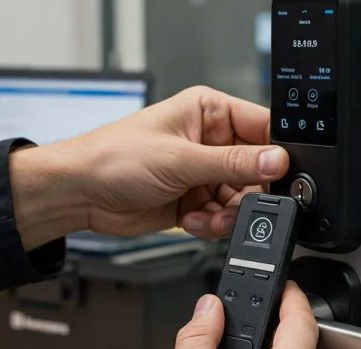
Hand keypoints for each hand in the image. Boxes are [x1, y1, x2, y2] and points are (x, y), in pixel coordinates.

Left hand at [10, 86, 288, 249]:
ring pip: (242, 198)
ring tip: (205, 215)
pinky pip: (223, 216)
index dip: (275, 152)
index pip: (262, 126)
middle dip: (248, 193)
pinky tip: (191, 219)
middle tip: (234, 203)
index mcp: (209, 113)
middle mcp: (210, 141)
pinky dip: (211, 224)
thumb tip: (277, 160)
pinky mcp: (195, 200)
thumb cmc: (113, 158)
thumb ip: (233, 163)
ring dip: (227, 213)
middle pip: (257, 169)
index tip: (281, 175)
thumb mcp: (180, 159)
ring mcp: (203, 172)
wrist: (80, 195)